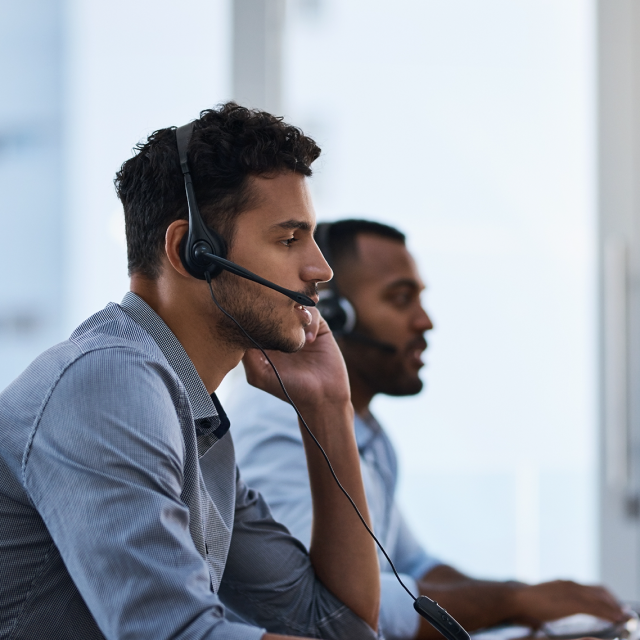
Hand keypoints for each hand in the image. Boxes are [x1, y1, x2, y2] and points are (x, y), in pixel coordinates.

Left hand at [242, 308, 350, 408]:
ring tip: (299, 335)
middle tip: (282, 321)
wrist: (322, 396)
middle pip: (275, 305)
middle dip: (277, 309)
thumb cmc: (289, 389)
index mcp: (264, 339)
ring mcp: (300, 327)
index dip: (255, 312)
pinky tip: (311, 341)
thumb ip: (247, 354)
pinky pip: (313, 312)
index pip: (255, 316)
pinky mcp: (318, 327)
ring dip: (297, 315)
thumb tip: (239, 328)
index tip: (258, 315)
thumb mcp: (260, 375)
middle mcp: (281, 330)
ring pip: (295, 304)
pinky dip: (311, 322)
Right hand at [509, 580, 625, 627]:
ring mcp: (571, 592)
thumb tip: (560, 609)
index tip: (615, 607)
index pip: (592, 588)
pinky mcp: (571, 602)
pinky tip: (615, 620)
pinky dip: (608, 613)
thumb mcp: (548, 599)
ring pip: (600, 598)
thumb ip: (558, 601)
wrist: (517, 600)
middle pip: (600, 591)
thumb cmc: (529, 603)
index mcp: (565, 584)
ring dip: (614, 608)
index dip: (607, 597)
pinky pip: (595, 608)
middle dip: (614, 602)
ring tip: (623, 617)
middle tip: (623, 613)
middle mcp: (571, 584)